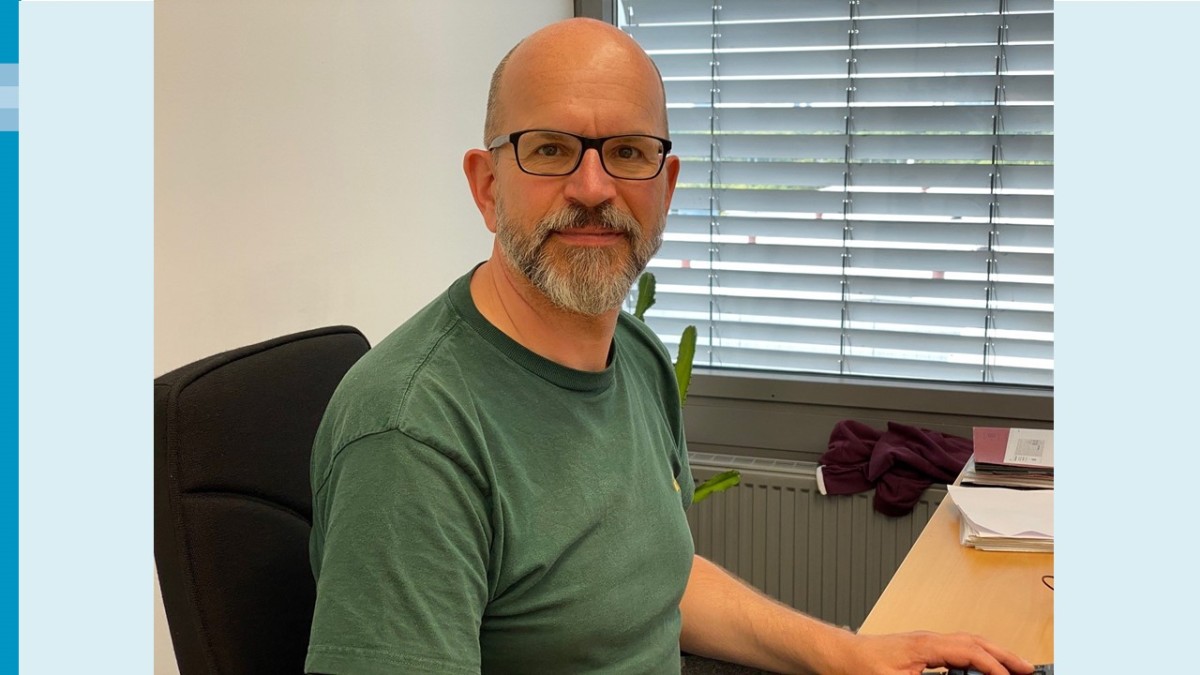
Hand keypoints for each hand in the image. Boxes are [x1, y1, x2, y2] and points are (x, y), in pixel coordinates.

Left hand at [833, 631, 1033, 674]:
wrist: (841, 655)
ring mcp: (927, 642)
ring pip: (969, 643)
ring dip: (993, 653)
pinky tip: (982, 667)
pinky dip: (976, 655)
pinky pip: (958, 649)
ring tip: (1013, 667)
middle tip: (1028, 669)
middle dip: (1004, 655)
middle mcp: (930, 639)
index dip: (994, 667)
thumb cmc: (860, 667)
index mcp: (927, 645)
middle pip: (976, 642)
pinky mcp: (922, 649)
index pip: (971, 652)